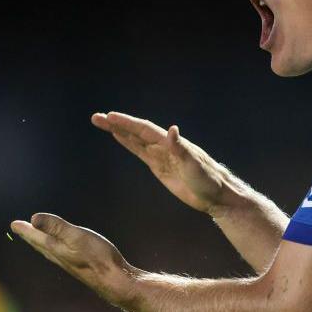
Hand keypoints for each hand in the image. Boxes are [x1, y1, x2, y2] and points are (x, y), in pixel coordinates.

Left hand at [10, 213, 139, 306]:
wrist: (114, 281)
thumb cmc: (97, 258)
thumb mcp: (77, 237)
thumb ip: (56, 227)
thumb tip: (33, 218)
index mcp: (56, 249)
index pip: (36, 237)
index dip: (25, 230)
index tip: (13, 224)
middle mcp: (60, 257)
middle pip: (40, 245)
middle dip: (31, 236)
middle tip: (21, 229)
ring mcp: (70, 262)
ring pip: (50, 251)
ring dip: (42, 243)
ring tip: (38, 238)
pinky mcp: (81, 265)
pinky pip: (62, 254)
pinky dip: (56, 248)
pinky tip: (64, 249)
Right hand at [91, 112, 245, 216]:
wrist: (216, 195)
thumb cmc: (208, 180)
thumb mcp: (195, 165)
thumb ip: (182, 149)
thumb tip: (172, 129)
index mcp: (171, 143)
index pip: (144, 130)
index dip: (126, 123)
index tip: (109, 117)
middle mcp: (164, 146)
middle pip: (135, 132)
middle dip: (116, 124)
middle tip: (96, 117)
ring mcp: (161, 156)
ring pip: (135, 140)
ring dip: (119, 131)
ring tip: (102, 122)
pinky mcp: (160, 167)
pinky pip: (141, 153)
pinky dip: (129, 144)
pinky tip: (119, 137)